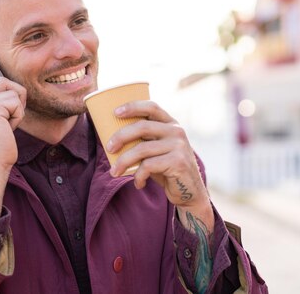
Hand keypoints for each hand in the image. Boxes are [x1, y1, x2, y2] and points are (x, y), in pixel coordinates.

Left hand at [107, 101, 213, 228]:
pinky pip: (148, 166)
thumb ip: (144, 140)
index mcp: (171, 124)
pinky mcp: (178, 162)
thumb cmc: (166, 169)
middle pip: (142, 127)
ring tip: (114, 172)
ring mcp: (179, 146)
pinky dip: (138, 176)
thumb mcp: (156, 150)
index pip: (151, 107)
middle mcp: (177, 132)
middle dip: (121, 137)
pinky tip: (138, 183)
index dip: (133, 107)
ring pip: (142, 149)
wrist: (190, 192)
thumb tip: (113, 139)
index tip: (115, 112)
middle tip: (109, 148)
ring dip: (123, 161)